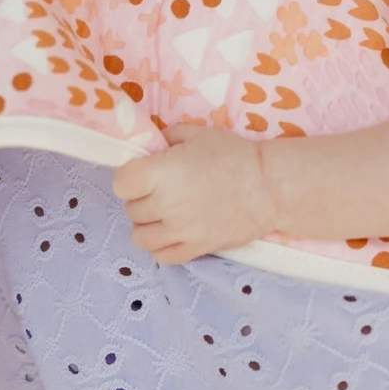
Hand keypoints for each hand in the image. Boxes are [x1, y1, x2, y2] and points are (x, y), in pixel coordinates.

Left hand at [111, 125, 274, 263]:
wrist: (268, 186)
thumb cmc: (233, 154)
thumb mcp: (197, 134)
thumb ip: (166, 138)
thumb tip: (150, 148)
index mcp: (162, 173)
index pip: (120, 183)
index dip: (129, 177)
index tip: (143, 172)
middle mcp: (165, 205)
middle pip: (131, 209)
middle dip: (142, 197)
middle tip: (162, 188)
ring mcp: (179, 231)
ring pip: (140, 237)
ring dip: (148, 224)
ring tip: (165, 212)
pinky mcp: (194, 249)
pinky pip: (161, 256)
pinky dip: (161, 246)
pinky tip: (173, 232)